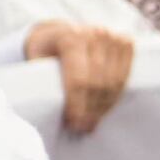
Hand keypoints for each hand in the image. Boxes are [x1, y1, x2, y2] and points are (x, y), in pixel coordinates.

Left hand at [16, 19, 136, 133]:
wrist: (60, 31)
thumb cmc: (44, 50)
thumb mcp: (34, 59)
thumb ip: (38, 78)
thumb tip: (46, 105)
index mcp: (70, 37)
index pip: (79, 80)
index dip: (78, 105)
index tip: (73, 123)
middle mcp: (94, 34)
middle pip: (98, 83)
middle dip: (91, 110)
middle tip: (82, 128)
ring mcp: (112, 37)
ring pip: (114, 81)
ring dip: (104, 106)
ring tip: (92, 122)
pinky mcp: (125, 42)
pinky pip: (125, 75)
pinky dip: (116, 94)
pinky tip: (104, 107)